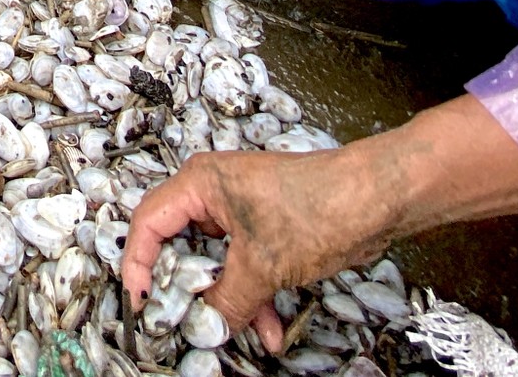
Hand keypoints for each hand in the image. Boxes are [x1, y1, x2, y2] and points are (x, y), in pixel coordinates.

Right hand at [121, 149, 384, 353]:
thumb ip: (227, 300)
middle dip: (188, 290)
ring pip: (216, 264)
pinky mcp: (267, 230)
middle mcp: (215, 193)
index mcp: (201, 183)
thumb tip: (205, 328)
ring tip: (231, 334)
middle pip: (181, 247)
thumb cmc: (320, 204)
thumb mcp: (263, 264)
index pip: (150, 223)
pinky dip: (254, 299)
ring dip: (226, 302)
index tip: (142, 301)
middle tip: (183, 321)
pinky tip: (268, 330)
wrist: (379, 198)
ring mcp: (242, 212)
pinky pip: (246, 269)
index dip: (139, 264)